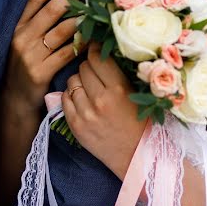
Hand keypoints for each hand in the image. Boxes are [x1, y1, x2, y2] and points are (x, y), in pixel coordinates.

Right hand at [0, 0, 94, 118]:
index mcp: (18, 26)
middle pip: (51, 9)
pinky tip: (96, 36)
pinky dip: (82, 44)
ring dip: (82, 17)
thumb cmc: (27, 65)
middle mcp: (22, 37)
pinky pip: (66, 54)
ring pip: (61, 30)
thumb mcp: (26, 41)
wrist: (15, 100)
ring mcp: (30, 55)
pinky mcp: (39, 72)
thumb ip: (41, 22)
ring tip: (99, 6)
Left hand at [61, 42, 147, 179]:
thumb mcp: (137, 95)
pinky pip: (64, 99)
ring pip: (72, 81)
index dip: (95, 50)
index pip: (97, 58)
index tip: (96, 48)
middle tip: (96, 71)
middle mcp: (100, 100)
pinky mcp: (75, 126)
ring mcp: (85, 114)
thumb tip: (100, 52)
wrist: (137, 157)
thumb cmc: (142, 124)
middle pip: (83, 68)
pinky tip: (82, 100)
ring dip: (79, 81)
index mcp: (119, 90)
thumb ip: (118, 75)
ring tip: (90, 88)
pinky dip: (71, 96)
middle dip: (88, 66)